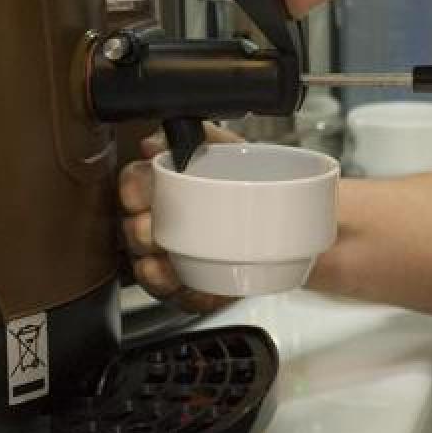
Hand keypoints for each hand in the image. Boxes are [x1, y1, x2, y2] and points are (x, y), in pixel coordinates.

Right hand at [118, 124, 243, 314]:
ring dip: (153, 270)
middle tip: (150, 231)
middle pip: (134, 230)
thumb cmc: (261, 180)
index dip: (132, 189)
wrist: (299, 219)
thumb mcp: (234, 150)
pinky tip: (185, 287)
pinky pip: (180, 296)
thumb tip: (156, 142)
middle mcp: (167, 222)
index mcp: (169, 186)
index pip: (134, 183)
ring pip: (150, 269)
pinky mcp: (198, 285)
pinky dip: (181, 294)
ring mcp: (179, 256)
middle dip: (138, 232)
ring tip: (162, 265)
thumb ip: (201, 136)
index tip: (139, 195)